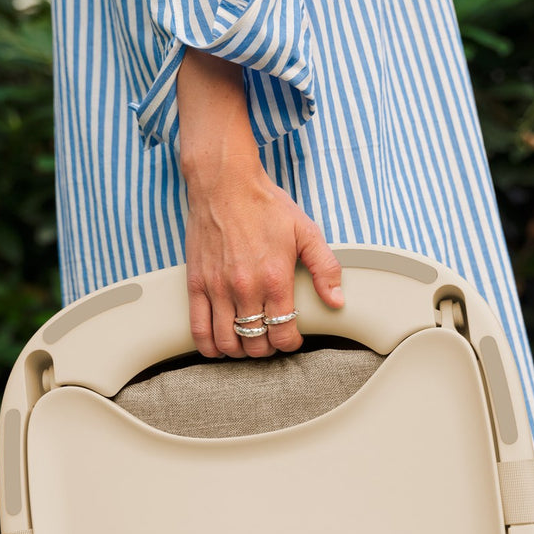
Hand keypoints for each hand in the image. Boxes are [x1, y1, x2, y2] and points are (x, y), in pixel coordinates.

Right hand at [177, 48, 342, 357]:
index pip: (283, 333)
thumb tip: (337, 300)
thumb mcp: (306, 231)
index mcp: (275, 279)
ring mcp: (218, 288)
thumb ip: (325, 268)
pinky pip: (198, 328)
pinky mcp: (196, 284)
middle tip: (270, 340)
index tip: (291, 338)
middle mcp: (245, 288)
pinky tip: (218, 346)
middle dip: (266, 348)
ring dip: (239, 350)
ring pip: (227, 341)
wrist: (224, 183)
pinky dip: (208, 345)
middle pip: (255, 343)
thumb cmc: (264, 205)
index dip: (290, 343)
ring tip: (247, 342)